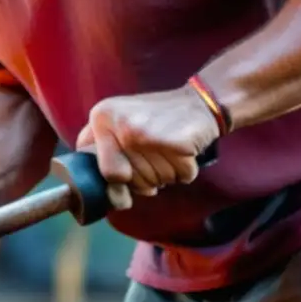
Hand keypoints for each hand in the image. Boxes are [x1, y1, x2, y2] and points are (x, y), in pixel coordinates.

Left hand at [75, 85, 220, 209]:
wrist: (199, 101)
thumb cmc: (157, 121)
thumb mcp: (120, 126)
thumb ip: (106, 158)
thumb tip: (116, 200)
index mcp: (101, 118)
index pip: (104, 172)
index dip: (119, 181)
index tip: (129, 175)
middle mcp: (118, 123)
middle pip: (130, 181)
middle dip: (145, 178)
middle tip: (155, 155)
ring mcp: (144, 132)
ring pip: (154, 182)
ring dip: (166, 175)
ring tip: (168, 151)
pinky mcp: (173, 140)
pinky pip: (179, 177)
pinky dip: (185, 171)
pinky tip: (183, 151)